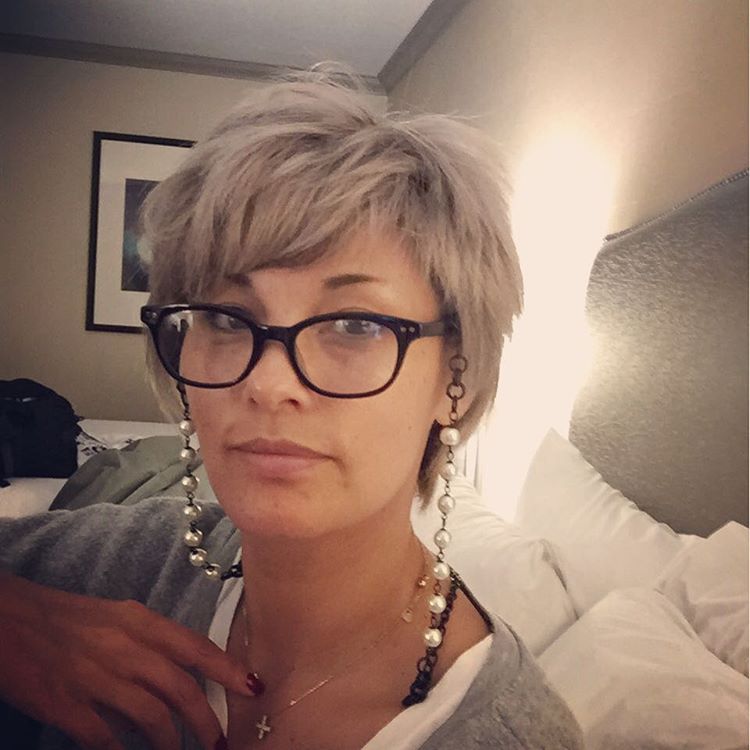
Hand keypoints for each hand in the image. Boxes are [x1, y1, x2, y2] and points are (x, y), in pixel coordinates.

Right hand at [0, 572, 253, 749]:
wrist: (12, 620)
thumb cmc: (69, 618)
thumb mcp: (118, 618)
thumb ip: (151, 644)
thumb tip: (179, 678)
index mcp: (140, 622)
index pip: (196, 646)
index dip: (229, 669)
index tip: (254, 687)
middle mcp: (125, 648)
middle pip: (180, 689)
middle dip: (206, 721)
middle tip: (218, 742)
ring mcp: (96, 678)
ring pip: (152, 718)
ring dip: (173, 743)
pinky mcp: (67, 706)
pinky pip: (108, 739)